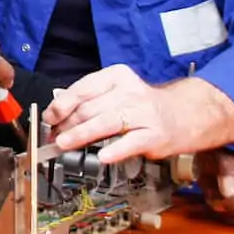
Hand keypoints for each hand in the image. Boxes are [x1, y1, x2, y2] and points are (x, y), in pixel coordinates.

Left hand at [42, 64, 233, 163]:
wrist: (184, 113)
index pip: (82, 89)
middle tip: (53, 137)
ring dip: (81, 134)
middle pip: (90, 108)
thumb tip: (57, 115)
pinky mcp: (155, 134)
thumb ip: (90, 100)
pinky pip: (131, 142)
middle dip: (67, 125)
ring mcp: (143, 113)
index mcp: (116, 77)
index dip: (61, 105)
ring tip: (64, 144)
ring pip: (105, 122)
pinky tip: (102, 156)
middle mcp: (129, 92)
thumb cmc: (142, 105)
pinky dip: (115, 150)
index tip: (49, 118)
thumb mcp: (116, 92)